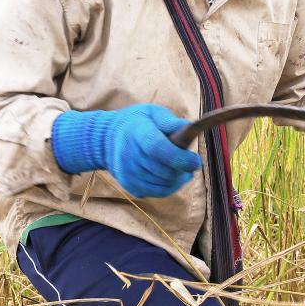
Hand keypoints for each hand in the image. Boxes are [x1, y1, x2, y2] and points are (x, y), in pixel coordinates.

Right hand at [51, 103, 202, 197]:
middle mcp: (128, 154)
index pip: (157, 148)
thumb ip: (170, 121)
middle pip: (164, 170)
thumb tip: (189, 129)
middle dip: (183, 168)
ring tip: (184, 168)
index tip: (196, 161)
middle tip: (191, 161)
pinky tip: (173, 176)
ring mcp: (127, 172)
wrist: (108, 139)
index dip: (179, 158)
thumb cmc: (137, 123)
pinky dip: (171, 186)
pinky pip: (158, 192)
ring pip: (164, 184)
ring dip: (179, 178)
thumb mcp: (152, 113)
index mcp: (136, 132)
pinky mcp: (129, 185)